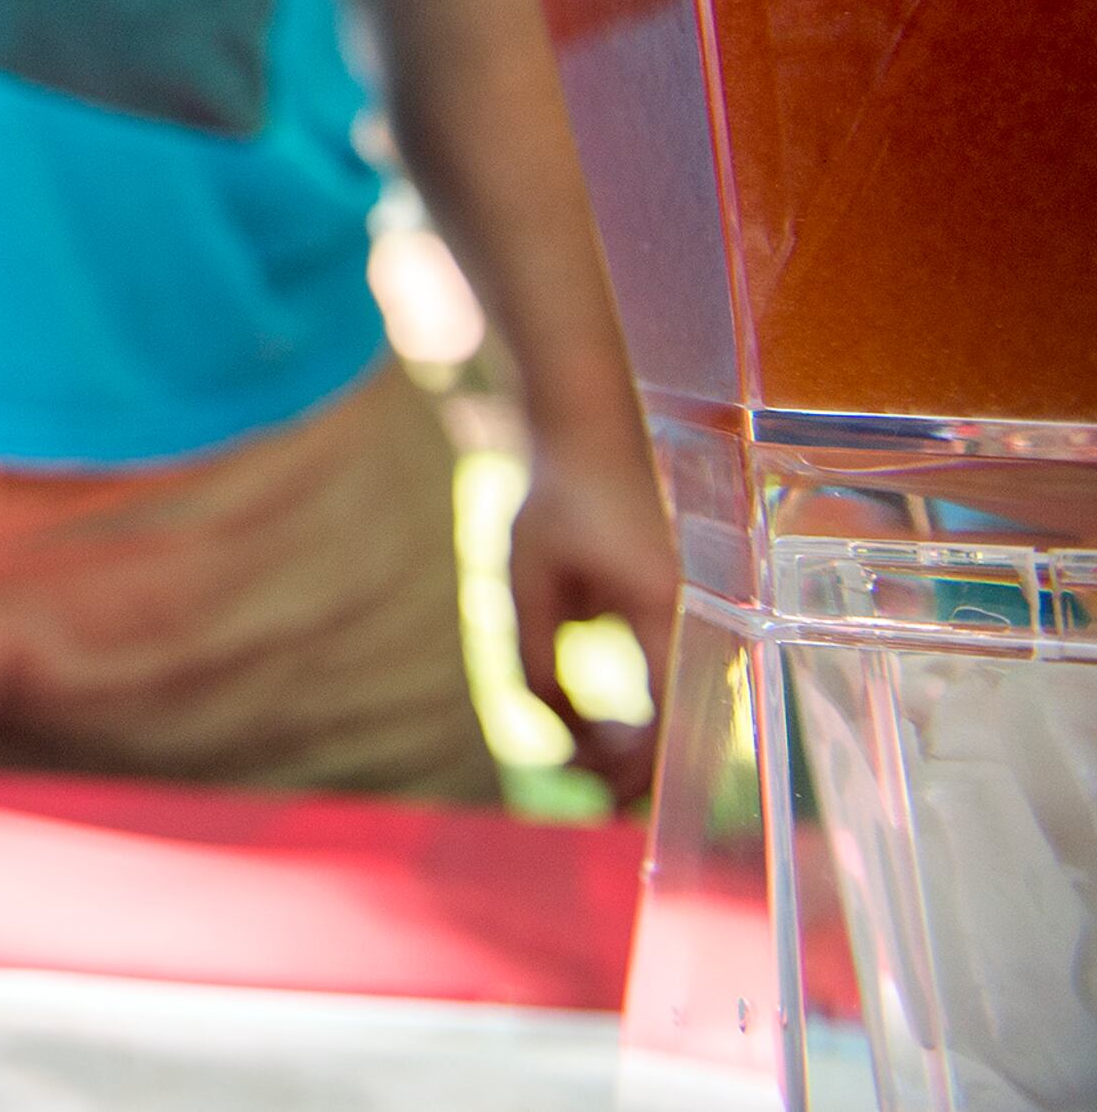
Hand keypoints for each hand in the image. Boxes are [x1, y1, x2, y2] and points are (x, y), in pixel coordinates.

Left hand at [506, 426, 681, 804]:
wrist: (592, 438)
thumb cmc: (558, 504)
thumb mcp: (529, 583)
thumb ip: (534, 660)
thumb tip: (557, 733)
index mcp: (665, 613)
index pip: (668, 720)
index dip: (634, 768)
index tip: (588, 789)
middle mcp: (696, 622)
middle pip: (684, 727)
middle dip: (631, 768)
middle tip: (576, 786)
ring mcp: (697, 620)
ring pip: (683, 712)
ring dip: (635, 745)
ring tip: (577, 757)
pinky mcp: (685, 617)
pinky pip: (675, 686)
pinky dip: (642, 717)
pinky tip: (596, 726)